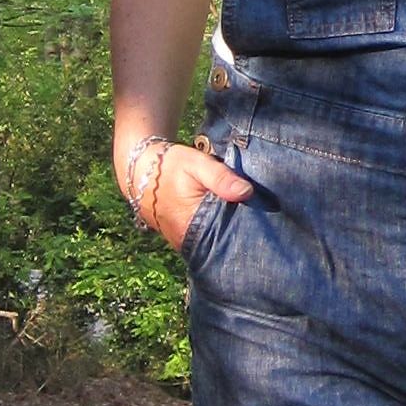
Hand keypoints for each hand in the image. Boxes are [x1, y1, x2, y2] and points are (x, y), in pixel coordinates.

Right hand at [122, 135, 251, 254]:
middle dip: (241, 231)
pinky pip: (205, 237)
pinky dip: (217, 229)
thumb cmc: (169, 164)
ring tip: (250, 216)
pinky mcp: (181, 237)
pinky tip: (231, 217)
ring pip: (215, 240)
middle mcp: (186, 240)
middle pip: (223, 241)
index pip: (228, 237)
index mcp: (190, 226)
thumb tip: (247, 192)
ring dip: (229, 230)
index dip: (248, 228)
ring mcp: (183, 241)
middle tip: (263, 215)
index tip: (265, 216)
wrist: (139, 167)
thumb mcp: (196, 164)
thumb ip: (220, 177)